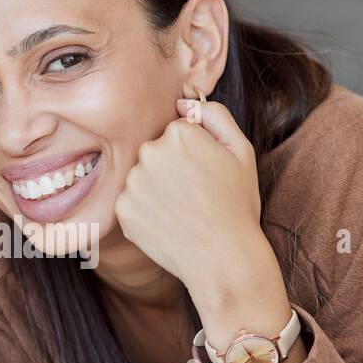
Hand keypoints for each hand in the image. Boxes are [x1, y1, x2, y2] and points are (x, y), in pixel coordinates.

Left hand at [114, 98, 289, 342]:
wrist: (223, 258)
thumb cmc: (237, 205)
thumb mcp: (241, 150)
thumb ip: (215, 115)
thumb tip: (184, 104)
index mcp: (179, 134)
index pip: (177, 132)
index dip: (194, 154)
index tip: (205, 175)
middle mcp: (149, 152)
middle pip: (155, 152)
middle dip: (171, 169)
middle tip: (194, 195)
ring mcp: (132, 182)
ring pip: (142, 177)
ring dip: (156, 190)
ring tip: (182, 211)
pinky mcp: (122, 210)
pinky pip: (131, 202)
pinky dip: (145, 212)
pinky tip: (168, 224)